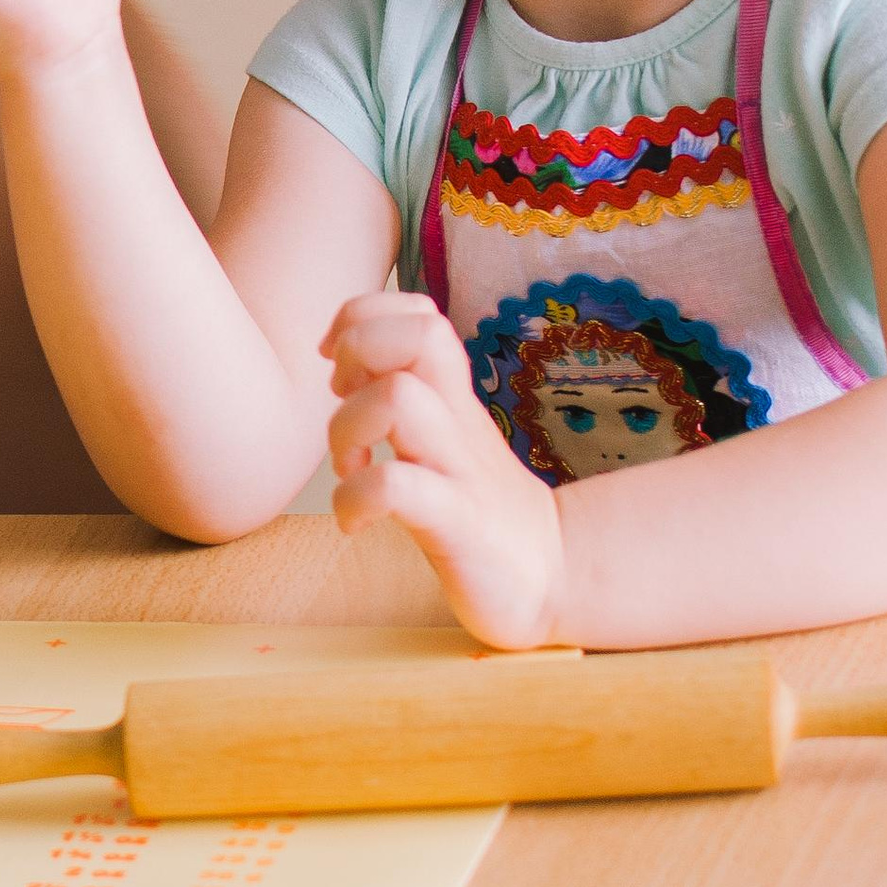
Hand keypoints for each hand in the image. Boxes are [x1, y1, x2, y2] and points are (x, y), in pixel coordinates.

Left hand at [324, 290, 568, 647]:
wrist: (549, 575)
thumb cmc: (476, 503)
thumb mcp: (441, 433)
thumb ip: (404, 389)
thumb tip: (344, 357)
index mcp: (451, 394)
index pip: (417, 312)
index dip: (363, 317)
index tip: (338, 362)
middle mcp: (457, 418)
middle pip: (419, 334)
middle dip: (359, 351)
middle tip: (344, 401)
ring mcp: (459, 467)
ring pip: (398, 398)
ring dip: (346, 428)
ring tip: (350, 467)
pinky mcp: (456, 521)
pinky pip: (394, 486)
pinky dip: (354, 498)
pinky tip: (355, 520)